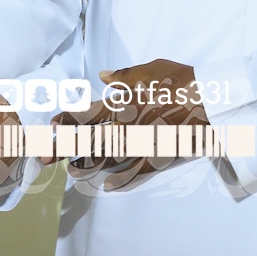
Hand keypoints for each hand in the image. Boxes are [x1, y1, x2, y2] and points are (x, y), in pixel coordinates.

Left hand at [57, 59, 207, 189]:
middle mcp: (127, 126)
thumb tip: (104, 77)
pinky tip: (108, 185)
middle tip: (45, 156)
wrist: (211, 101)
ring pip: (107, 160)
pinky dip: (120, 180)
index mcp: (123, 103)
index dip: (67, 119)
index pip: (87, 113)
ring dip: (87, 165)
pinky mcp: (157, 157)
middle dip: (64, 148)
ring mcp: (141, 145)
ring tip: (73, 170)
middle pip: (89, 140)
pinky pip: (134, 173)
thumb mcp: (151, 69)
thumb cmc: (180, 80)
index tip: (52, 125)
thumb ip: (124, 76)